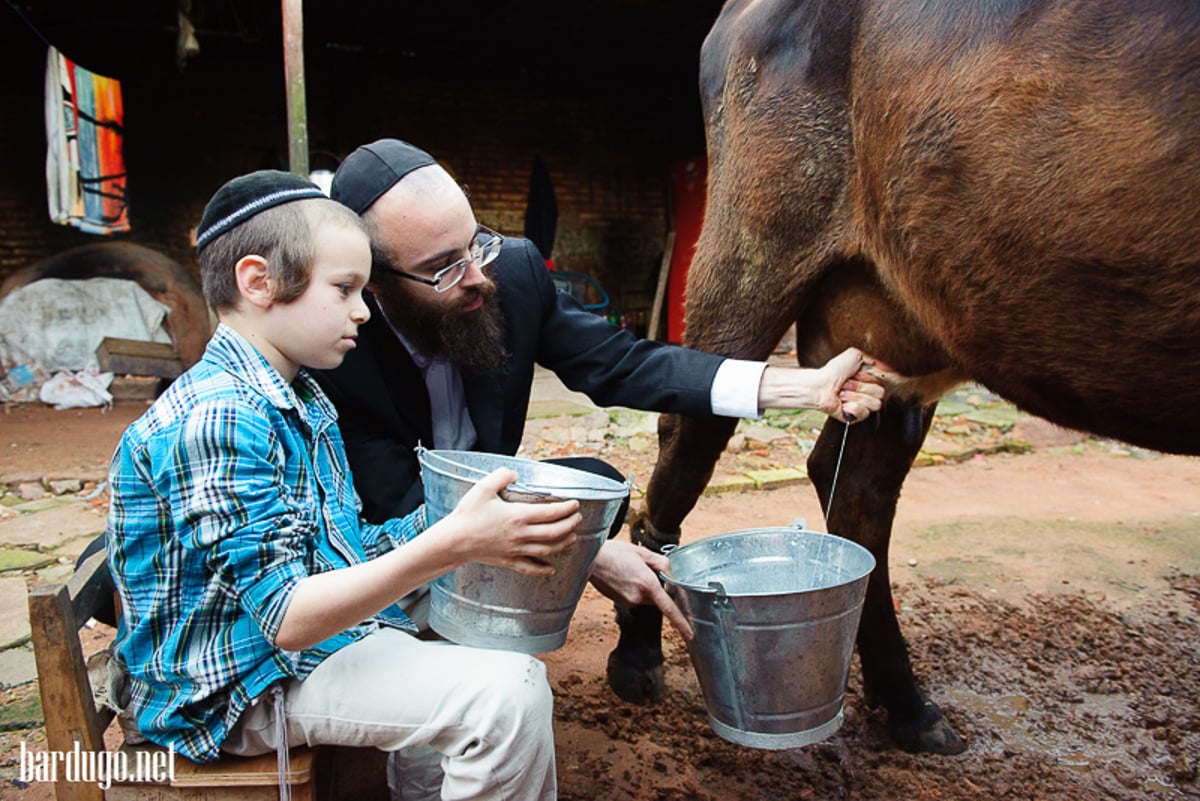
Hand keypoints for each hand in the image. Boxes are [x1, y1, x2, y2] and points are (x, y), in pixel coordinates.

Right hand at [445, 468, 581, 575]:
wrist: (453, 541)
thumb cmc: (467, 514)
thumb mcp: (483, 487)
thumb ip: (502, 475)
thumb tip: (515, 473)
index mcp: (517, 516)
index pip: (551, 513)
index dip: (566, 508)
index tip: (575, 504)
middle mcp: (520, 535)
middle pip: (555, 532)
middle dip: (570, 524)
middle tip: (577, 517)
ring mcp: (515, 550)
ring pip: (547, 550)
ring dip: (563, 543)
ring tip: (573, 536)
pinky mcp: (508, 561)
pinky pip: (530, 568)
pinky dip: (543, 569)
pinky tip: (551, 569)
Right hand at [589, 540, 693, 639]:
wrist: (589, 559)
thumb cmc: (613, 553)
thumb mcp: (641, 552)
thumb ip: (660, 562)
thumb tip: (670, 571)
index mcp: (647, 584)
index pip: (669, 608)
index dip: (681, 623)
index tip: (690, 635)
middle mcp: (638, 596)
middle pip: (657, 599)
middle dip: (656, 588)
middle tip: (644, 570)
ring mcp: (627, 601)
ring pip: (644, 598)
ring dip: (643, 587)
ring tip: (629, 570)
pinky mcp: (619, 601)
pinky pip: (634, 597)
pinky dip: (633, 589)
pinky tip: (623, 576)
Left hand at [818, 347, 894, 422]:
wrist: (821, 385)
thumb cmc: (833, 371)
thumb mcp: (854, 355)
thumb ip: (872, 359)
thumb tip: (887, 367)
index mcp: (868, 380)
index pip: (883, 382)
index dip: (870, 377)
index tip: (857, 373)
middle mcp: (866, 393)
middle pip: (881, 393)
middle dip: (861, 387)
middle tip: (847, 384)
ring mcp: (862, 405)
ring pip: (875, 404)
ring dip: (856, 396)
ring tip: (843, 394)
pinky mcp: (855, 417)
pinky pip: (865, 413)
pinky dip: (853, 407)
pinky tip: (844, 404)